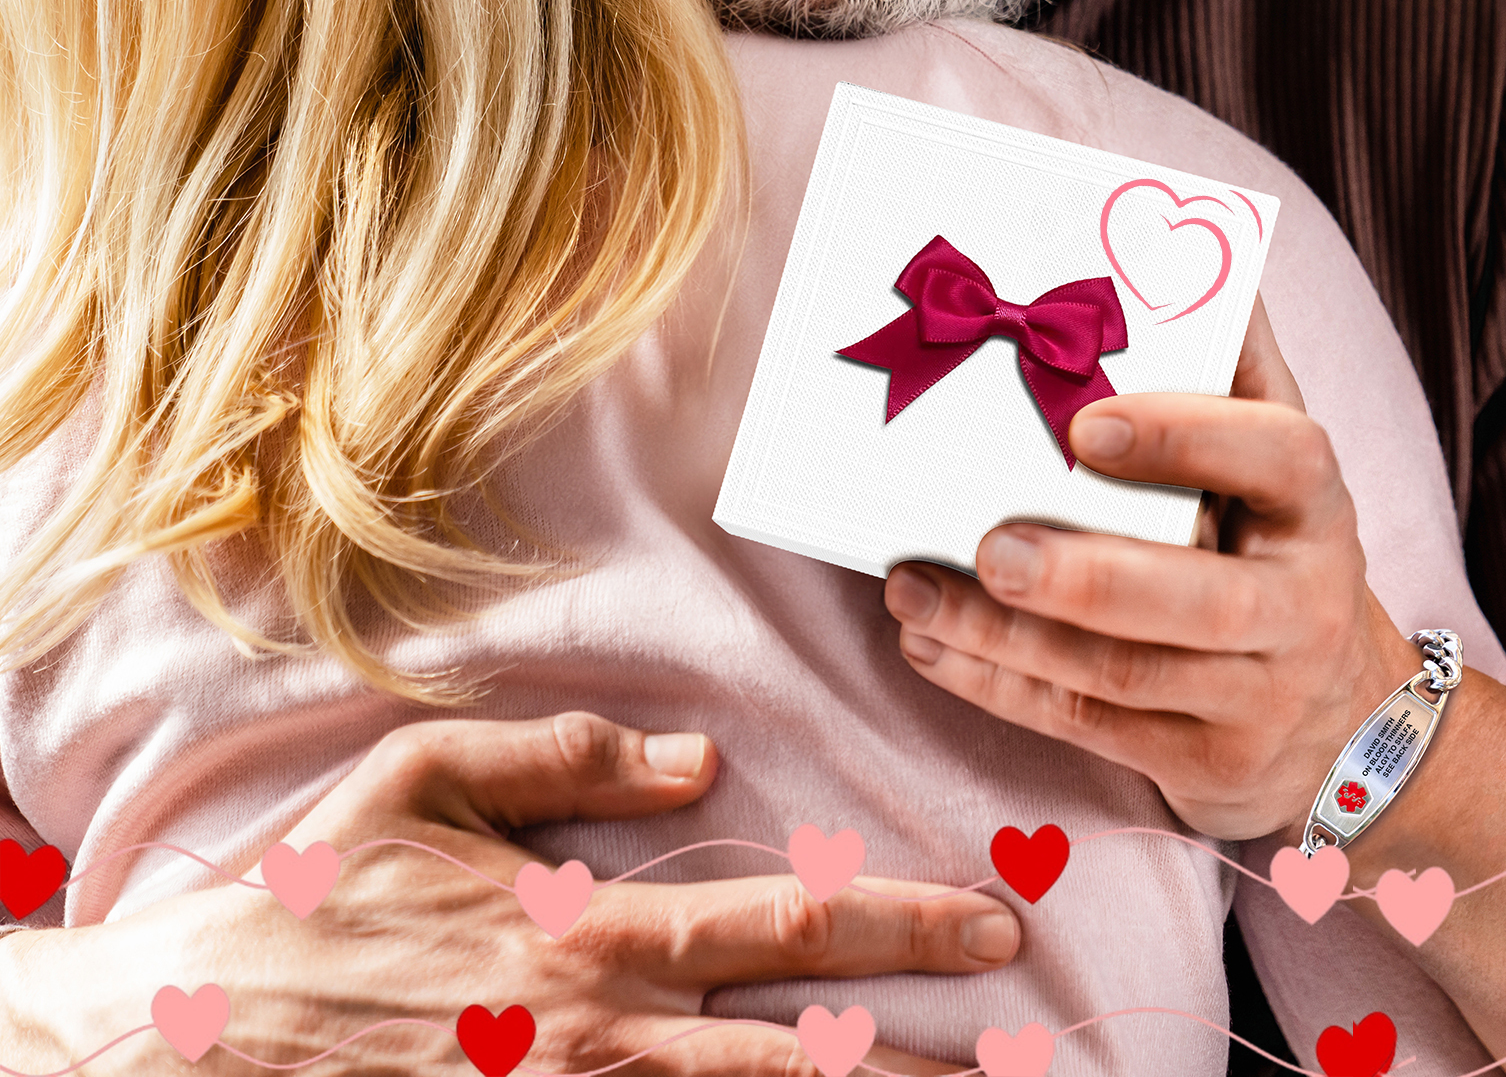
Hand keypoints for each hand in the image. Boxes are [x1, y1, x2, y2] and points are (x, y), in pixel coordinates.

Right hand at [0, 711, 1012, 1074]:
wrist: (178, 1046)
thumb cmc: (303, 900)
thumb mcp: (418, 781)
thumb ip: (559, 756)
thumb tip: (691, 759)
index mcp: (587, 936)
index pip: (780, 922)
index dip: (896, 921)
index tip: (990, 924)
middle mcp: (599, 1041)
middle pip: (798, 1053)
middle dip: (924, 1054)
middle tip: (1030, 1050)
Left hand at [882, 297, 1418, 840]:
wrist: (1344, 722)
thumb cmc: (1277, 547)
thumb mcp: (1280, 459)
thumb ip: (1236, 363)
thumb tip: (1186, 248)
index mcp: (1318, 508)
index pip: (1279, 458)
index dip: (1187, 436)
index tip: (1087, 422)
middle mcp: (1302, 606)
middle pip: (1197, 599)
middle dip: (1084, 576)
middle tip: (987, 544)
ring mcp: (1257, 698)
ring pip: (1124, 675)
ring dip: (1006, 636)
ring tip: (913, 592)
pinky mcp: (1204, 764)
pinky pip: (1088, 726)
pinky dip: (998, 686)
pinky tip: (930, 645)